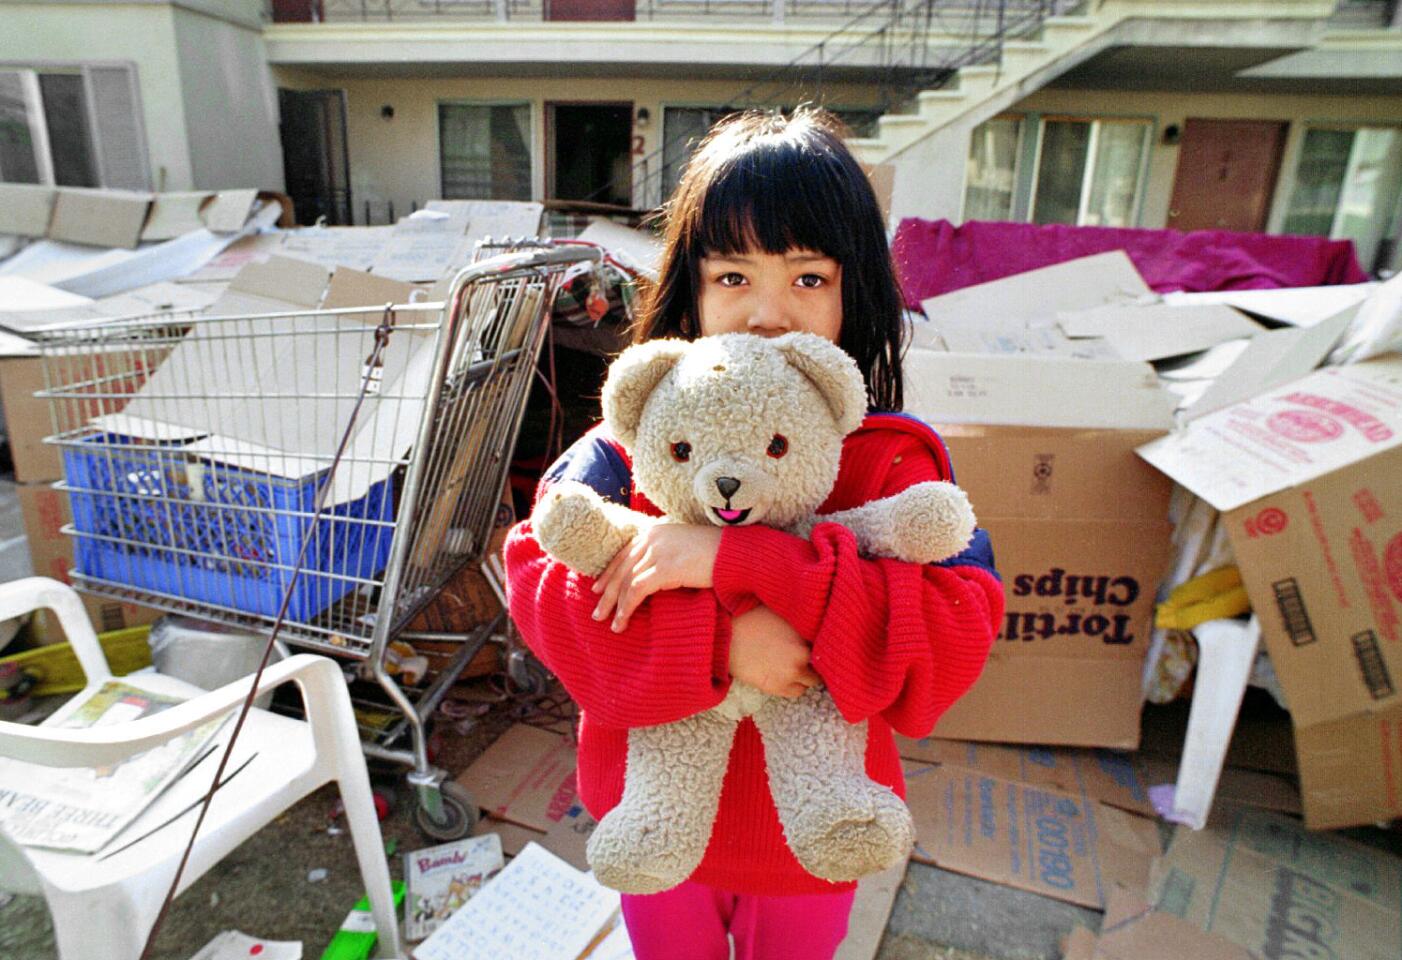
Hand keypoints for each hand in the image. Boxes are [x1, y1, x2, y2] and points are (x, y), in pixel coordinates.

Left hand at [592, 523, 723, 631]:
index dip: (609, 573)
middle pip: (620, 568)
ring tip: (608, 623)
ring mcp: (658, 552)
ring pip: (625, 581)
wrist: (737, 554)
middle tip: (596, 613)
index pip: (624, 554)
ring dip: (614, 605)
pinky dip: (626, 608)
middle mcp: (652, 538)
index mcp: (654, 531)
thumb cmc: (717, 555)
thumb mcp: (684, 549)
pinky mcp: (665, 568)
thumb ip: (666, 556)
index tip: (598, 589)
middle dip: (606, 593)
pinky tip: (623, 622)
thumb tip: (653, 576)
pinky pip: (636, 591)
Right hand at [728, 605, 819, 698]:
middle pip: (821, 667)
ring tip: (796, 667)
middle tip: (808, 657)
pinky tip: (787, 676)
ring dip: (806, 675)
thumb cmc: (752, 619)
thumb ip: (802, 621)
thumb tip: (815, 622)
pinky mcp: (776, 687)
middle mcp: (801, 659)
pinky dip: (796, 686)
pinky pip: (797, 692)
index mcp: (805, 637)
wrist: (726, 637)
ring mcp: (789, 675)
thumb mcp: (783, 613)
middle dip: (815, 662)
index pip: (826, 648)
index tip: (817, 646)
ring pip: (810, 682)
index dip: (822, 646)